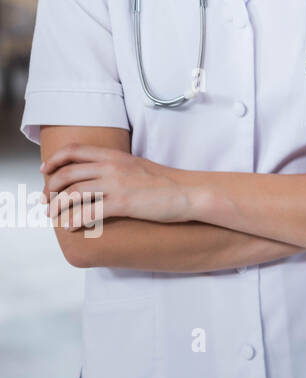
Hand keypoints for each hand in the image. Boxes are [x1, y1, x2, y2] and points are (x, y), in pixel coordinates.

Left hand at [40, 145, 190, 228]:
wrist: (188, 193)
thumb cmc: (165, 183)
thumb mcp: (137, 166)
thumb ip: (116, 167)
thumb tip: (97, 176)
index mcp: (116, 156)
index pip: (75, 151)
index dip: (55, 160)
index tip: (44, 171)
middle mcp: (113, 167)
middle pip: (68, 173)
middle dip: (50, 188)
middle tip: (46, 200)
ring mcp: (117, 184)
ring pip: (74, 192)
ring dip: (57, 205)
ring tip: (52, 215)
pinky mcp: (123, 203)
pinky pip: (89, 211)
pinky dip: (75, 219)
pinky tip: (70, 226)